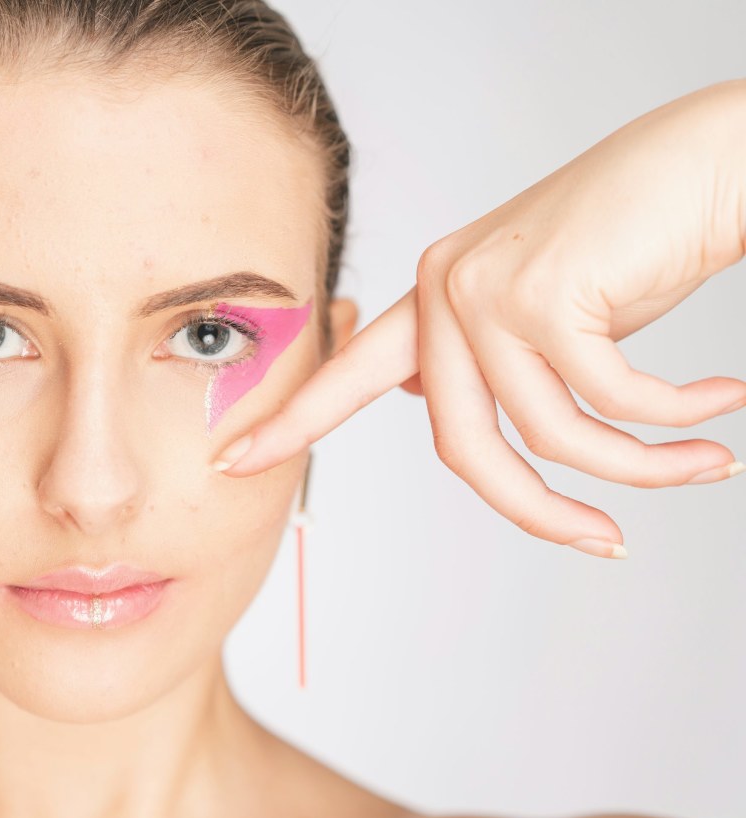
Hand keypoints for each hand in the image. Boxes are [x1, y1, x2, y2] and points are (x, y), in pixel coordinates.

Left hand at [211, 80, 745, 557]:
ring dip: (640, 466)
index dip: (291, 425)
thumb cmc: (633, 240)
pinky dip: (674, 420)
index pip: (346, 374)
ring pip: (548, 437)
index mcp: (433, 298)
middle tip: (605, 540)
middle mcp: (444, 291)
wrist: (708, 163)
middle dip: (543, 511)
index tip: (233, 462)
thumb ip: (483, 359)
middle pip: (465, 448)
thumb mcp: (541, 312)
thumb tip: (423, 399)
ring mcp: (484, 290)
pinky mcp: (540, 293)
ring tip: (706, 458)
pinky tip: (718, 401)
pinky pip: (609, 403)